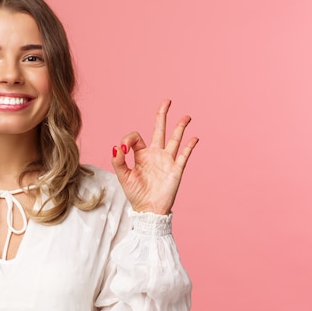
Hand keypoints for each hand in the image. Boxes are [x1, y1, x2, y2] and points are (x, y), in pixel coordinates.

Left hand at [111, 100, 197, 214]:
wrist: (148, 209)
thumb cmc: (135, 193)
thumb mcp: (123, 176)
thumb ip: (118, 161)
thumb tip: (117, 146)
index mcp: (140, 154)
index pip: (136, 137)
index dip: (128, 139)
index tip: (124, 150)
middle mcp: (154, 154)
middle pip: (159, 130)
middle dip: (162, 115)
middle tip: (167, 101)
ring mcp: (166, 160)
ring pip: (174, 139)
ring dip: (180, 127)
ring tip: (186, 116)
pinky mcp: (176, 169)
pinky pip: (184, 155)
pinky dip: (189, 146)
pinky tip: (194, 137)